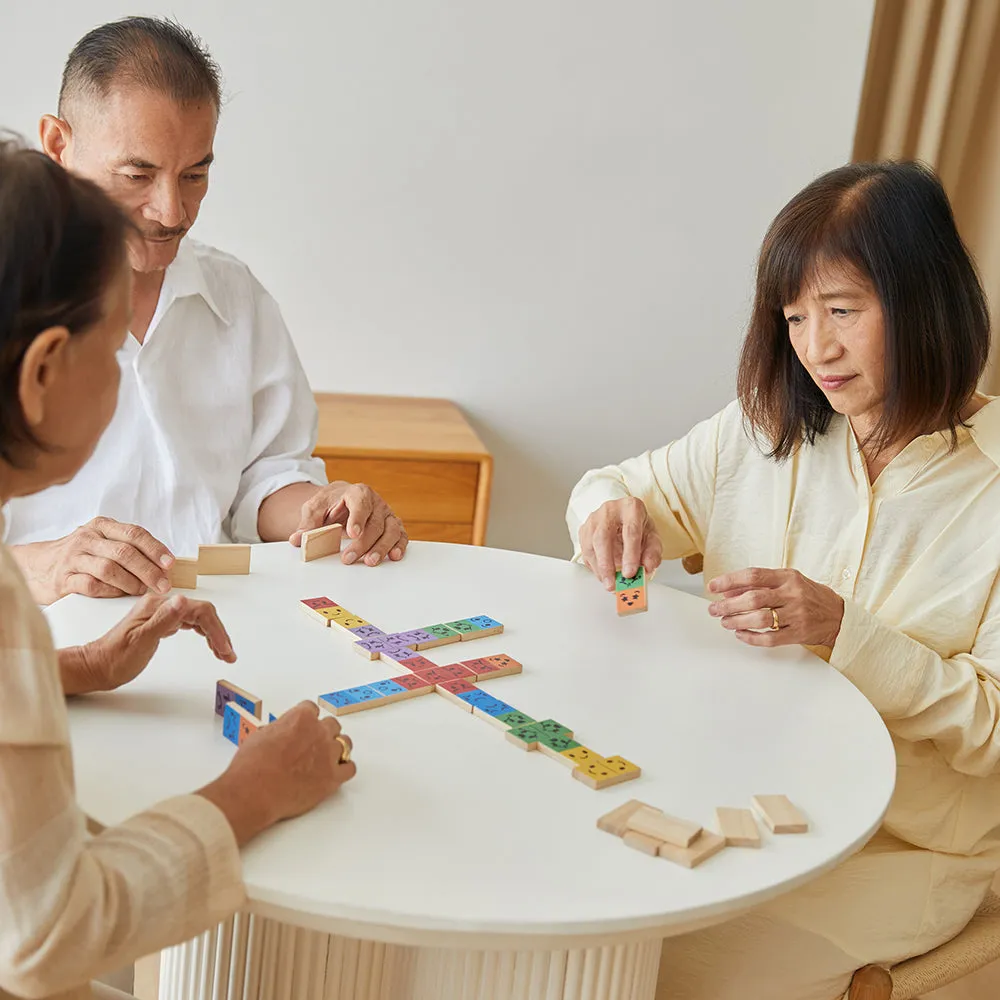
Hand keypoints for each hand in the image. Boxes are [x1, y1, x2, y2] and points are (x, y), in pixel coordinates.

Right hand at [14, 516, 172, 603]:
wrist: (37, 566)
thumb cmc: (80, 556)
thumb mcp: (102, 542)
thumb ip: (128, 547)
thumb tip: (164, 564)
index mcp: (101, 526)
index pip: (134, 533)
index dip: (155, 549)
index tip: (170, 563)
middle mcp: (87, 539)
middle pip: (124, 552)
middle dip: (148, 570)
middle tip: (163, 585)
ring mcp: (73, 558)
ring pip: (109, 568)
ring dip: (131, 582)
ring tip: (142, 591)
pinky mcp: (63, 580)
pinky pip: (92, 586)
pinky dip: (111, 591)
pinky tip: (120, 595)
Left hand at [72, 593, 235, 693]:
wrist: (96, 667)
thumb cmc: (115, 658)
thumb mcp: (141, 640)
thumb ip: (164, 620)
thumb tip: (184, 601)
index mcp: (159, 604)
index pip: (200, 610)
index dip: (216, 630)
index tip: (224, 650)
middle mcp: (162, 605)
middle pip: (202, 613)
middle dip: (219, 634)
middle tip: (228, 654)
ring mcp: (161, 613)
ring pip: (197, 619)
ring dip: (213, 635)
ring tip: (223, 653)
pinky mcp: (160, 623)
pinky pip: (189, 624)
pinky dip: (202, 634)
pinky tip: (207, 642)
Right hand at [197, 701, 356, 845]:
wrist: (254, 792)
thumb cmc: (252, 766)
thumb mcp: (260, 735)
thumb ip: (279, 729)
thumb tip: (281, 733)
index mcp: (301, 718)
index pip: (311, 709)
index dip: (306, 718)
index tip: (303, 726)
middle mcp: (319, 732)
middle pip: (331, 724)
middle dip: (323, 732)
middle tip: (312, 743)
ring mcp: (328, 755)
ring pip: (345, 743)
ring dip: (336, 748)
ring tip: (326, 757)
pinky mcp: (333, 777)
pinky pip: (350, 769)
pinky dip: (343, 769)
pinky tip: (335, 772)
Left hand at [290, 482, 407, 566]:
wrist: (341, 500)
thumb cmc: (330, 504)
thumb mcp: (315, 509)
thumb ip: (307, 524)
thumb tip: (298, 539)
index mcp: (357, 492)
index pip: (360, 502)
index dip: (358, 518)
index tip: (352, 533)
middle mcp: (376, 502)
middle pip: (374, 522)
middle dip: (363, 542)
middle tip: (349, 558)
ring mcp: (386, 514)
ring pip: (391, 530)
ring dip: (382, 547)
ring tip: (370, 561)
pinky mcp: (393, 525)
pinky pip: (400, 535)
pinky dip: (400, 545)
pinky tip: (394, 556)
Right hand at [578, 498, 662, 589]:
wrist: (625, 517)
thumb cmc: (638, 526)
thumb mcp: (652, 537)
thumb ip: (652, 552)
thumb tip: (647, 568)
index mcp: (631, 508)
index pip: (630, 531)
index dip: (630, 554)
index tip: (630, 573)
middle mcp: (609, 510)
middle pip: (603, 537)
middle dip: (606, 564)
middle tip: (612, 583)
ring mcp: (594, 519)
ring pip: (590, 545)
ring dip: (598, 568)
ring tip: (608, 583)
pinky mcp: (584, 529)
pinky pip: (585, 551)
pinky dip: (593, 566)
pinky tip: (602, 574)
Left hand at [707, 567, 844, 646]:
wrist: (839, 616)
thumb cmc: (808, 596)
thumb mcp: (787, 582)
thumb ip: (760, 584)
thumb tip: (729, 591)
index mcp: (788, 577)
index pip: (753, 575)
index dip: (729, 581)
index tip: (713, 587)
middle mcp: (792, 594)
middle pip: (753, 598)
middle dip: (728, 605)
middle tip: (714, 609)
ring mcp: (796, 614)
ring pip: (760, 619)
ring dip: (737, 621)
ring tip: (725, 622)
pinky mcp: (798, 633)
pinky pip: (770, 638)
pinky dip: (751, 638)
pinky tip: (741, 635)